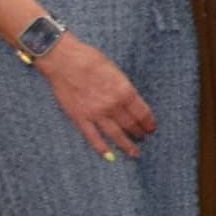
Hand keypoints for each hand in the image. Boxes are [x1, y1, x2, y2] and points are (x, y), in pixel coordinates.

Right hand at [39, 37, 155, 161]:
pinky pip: (92, 137)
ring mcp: (96, 113)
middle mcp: (113, 105)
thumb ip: (123, 88)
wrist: (64, 60)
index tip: (151, 127)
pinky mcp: (79, 118)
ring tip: (134, 152)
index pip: (142, 112)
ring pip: (115, 134)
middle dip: (139, 132)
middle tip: (143, 137)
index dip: (148, 122)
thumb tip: (130, 100)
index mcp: (125, 91)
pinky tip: (109, 156)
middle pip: (130, 124)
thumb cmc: (90, 59)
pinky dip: (101, 148)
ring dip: (126, 144)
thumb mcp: (115, 71)